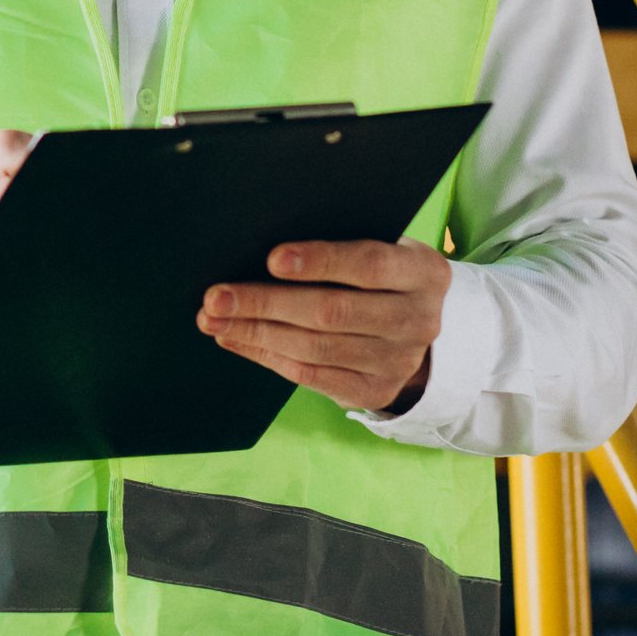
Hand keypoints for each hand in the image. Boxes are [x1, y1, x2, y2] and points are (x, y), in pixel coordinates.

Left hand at [198, 238, 450, 414]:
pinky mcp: (376, 391)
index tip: (271, 258)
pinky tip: (235, 339)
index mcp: (423, 273)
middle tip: (216, 297)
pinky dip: (267, 356)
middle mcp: (418, 320)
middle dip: (266, 303)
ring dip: (256, 333)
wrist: (418, 323)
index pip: (369, 264)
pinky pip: (312, 376)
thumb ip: (339, 244)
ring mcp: (399, 361)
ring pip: (316, 349)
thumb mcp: (380, 247)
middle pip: (332, 312)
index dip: (320, 261)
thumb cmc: (381, 273)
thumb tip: (263, 251)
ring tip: (213, 320)